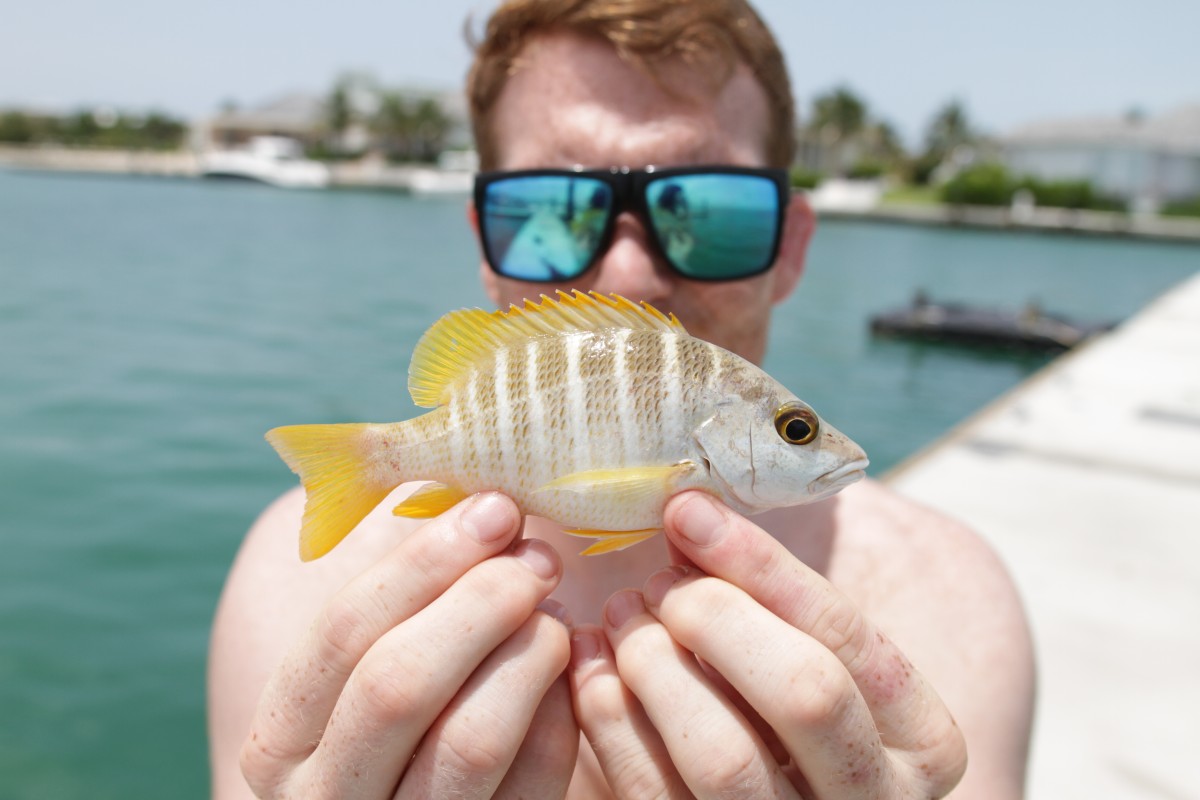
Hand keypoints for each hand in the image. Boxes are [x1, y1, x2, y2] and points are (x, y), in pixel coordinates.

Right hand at [239, 493, 576, 798]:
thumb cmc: (390, 704)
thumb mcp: (364, 649)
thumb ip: (387, 580)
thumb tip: (446, 480)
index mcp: (279, 735)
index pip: (345, 629)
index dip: (425, 560)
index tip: (495, 508)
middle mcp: (323, 797)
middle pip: (400, 683)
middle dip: (481, 602)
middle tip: (538, 557)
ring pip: (471, 740)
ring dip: (528, 654)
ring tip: (553, 611)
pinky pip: (531, 783)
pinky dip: (559, 713)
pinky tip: (565, 668)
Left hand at [569, 491, 967, 798]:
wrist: (786, 795)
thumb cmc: (800, 687)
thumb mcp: (833, 637)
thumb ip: (804, 572)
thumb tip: (746, 459)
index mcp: (926, 739)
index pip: (846, 635)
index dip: (759, 564)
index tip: (684, 509)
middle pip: (803, 693)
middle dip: (716, 617)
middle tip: (658, 580)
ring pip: (725, 759)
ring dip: (656, 667)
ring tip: (622, 614)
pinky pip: (652, 798)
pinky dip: (608, 721)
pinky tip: (588, 663)